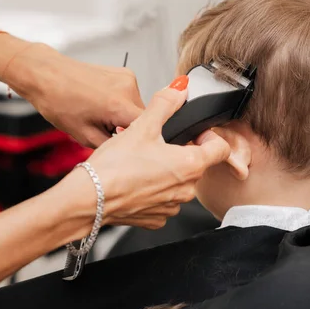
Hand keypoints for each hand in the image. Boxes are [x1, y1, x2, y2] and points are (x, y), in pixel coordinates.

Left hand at [0, 41, 144, 147]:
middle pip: (143, 118)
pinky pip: (129, 96)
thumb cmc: (58, 102)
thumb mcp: (84, 135)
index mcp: (119, 105)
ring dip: (124, 115)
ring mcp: (127, 77)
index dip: (138, 139)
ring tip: (99, 114)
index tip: (125, 143)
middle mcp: (128, 88)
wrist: (47, 75)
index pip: (149, 127)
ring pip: (136, 107)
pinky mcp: (124, 73)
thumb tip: (125, 147)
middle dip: (128, 127)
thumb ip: (112, 144)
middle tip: (104, 130)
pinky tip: (100, 103)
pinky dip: (120, 103)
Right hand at [61, 79, 230, 229]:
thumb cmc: (114, 167)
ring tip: (141, 163)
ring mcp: (171, 207)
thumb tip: (179, 89)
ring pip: (178, 184)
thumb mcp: (141, 126)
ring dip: (166, 173)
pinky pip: (162, 201)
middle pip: (197, 165)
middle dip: (181, 153)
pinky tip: (134, 181)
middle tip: (156, 144)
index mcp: (190, 165)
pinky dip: (152, 191)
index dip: (208, 136)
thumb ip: (165, 104)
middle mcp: (185, 190)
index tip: (193, 133)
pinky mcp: (155, 219)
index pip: (220, 149)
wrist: (88, 199)